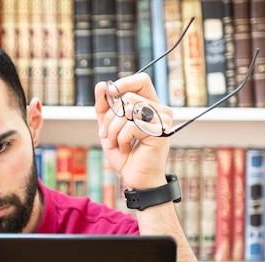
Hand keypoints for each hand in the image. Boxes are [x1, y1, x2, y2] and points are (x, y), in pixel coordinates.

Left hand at [94, 73, 171, 189]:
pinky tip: (127, 149)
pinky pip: (131, 126)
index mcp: (150, 105)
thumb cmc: (125, 154)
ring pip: (127, 110)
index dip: (124, 84)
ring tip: (117, 144)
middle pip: (127, 97)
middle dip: (110, 118)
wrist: (136, 178)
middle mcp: (160, 109)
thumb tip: (101, 85)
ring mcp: (163, 120)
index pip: (141, 81)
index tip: (110, 95)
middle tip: (108, 135)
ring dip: (113, 131)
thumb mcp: (109, 128)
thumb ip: (104, 107)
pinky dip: (121, 139)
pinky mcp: (160, 132)